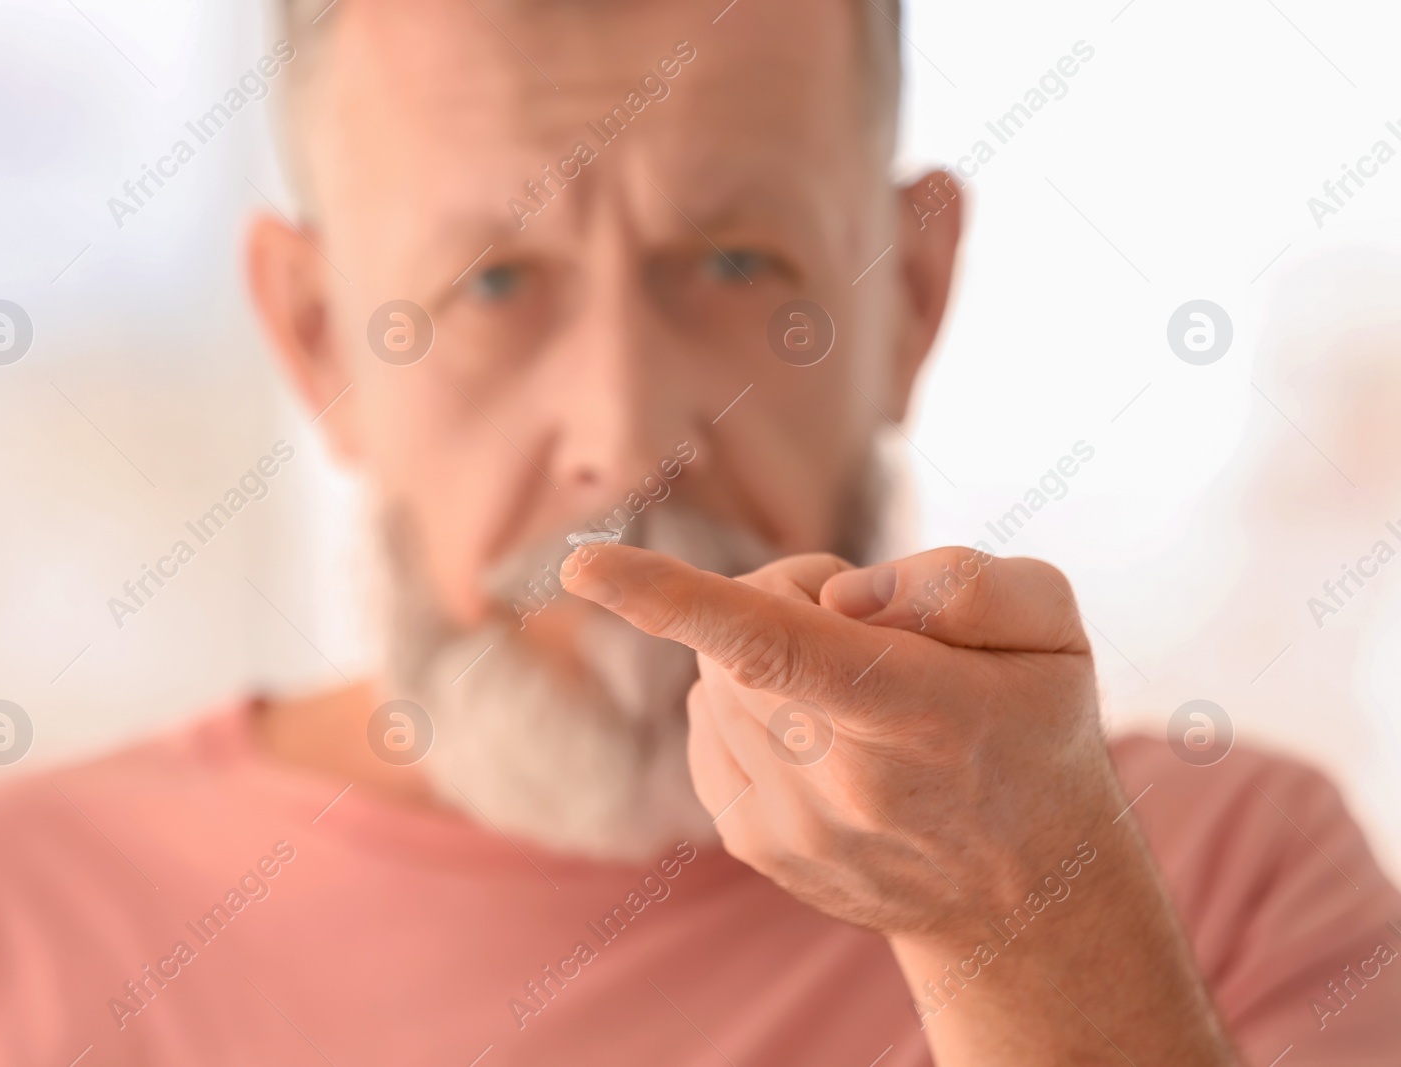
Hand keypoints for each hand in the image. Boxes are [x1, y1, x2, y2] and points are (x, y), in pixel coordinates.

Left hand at [562, 544, 1236, 1064]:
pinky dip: (747, 704)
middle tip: (871, 630)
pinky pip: (710, 724)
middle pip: (740, 632)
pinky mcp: (754, 844)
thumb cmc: (1034, 731)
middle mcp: (842, 780)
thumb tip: (835, 598)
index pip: (776, 645)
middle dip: (789, 597)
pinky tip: (822, 733)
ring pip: (715, 677)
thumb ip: (957, 584)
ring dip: (767, 655)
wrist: (1025, 891)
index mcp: (915, 713)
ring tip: (858, 694)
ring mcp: (789, 824)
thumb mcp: (1051, 629)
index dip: (671, 600)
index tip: (584, 567)